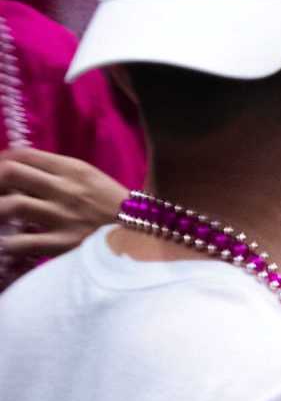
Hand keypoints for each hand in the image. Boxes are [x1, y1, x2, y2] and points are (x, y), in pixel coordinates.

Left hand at [0, 150, 127, 260]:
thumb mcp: (89, 178)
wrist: (147, 235)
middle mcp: (65, 189)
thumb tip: (17, 176)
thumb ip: (56, 174)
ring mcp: (63, 217)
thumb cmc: (113, 206)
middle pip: (10, 173)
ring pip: (11, 206)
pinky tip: (6, 243)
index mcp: (71, 169)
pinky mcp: (64, 244)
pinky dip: (7, 243)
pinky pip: (22, 243)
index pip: (22, 155)